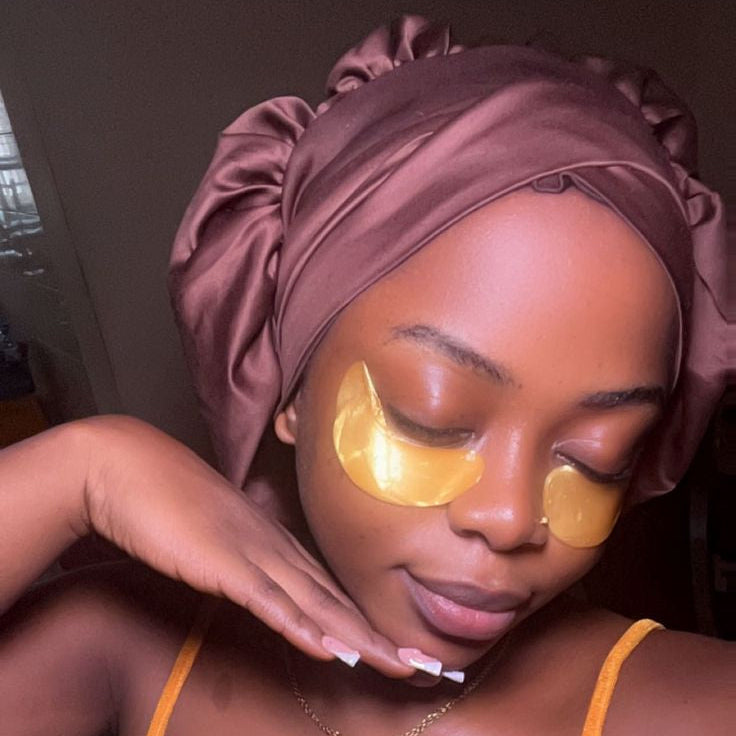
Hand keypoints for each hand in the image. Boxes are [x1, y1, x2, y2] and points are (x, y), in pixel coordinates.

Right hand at [81, 416, 415, 677]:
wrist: (126, 466)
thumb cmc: (167, 499)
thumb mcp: (214, 536)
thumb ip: (241, 559)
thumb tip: (262, 585)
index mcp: (274, 542)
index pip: (332, 591)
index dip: (369, 624)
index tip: (403, 649)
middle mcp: (274, 548)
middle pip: (337, 601)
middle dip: (383, 638)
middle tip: (430, 667)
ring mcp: (252, 553)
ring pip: (317, 604)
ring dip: (361, 640)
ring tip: (404, 667)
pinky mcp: (223, 562)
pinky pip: (269, 601)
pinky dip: (303, 627)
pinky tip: (333, 651)